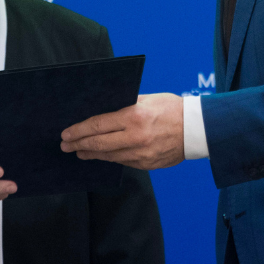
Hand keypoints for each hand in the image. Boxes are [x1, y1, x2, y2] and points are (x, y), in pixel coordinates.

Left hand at [60, 93, 184, 170]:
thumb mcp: (148, 99)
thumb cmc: (173, 109)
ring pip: (109, 156)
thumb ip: (125, 104)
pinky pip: (123, 162)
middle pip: (98, 143)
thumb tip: (102, 109)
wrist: (198, 129)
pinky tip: (102, 155)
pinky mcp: (147, 164)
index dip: (79, 130)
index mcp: (134, 116)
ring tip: (80, 152)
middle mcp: (136, 137)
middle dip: (78, 144)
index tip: (66, 133)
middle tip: (65, 145)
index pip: (98, 125)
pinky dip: (110, 158)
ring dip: (91, 153)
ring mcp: (141, 153)